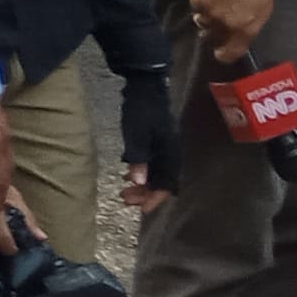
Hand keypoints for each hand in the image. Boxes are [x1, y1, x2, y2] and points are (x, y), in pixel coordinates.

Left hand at [117, 66, 180, 209]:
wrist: (146, 86)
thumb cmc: (141, 110)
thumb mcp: (136, 135)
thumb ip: (138, 157)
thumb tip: (139, 181)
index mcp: (170, 153)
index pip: (167, 184)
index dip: (155, 198)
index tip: (141, 210)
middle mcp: (171, 152)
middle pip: (162, 181)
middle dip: (145, 193)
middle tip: (125, 199)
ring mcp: (165, 146)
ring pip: (156, 173)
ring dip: (142, 184)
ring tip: (124, 190)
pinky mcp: (157, 141)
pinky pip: (152, 164)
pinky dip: (141, 172)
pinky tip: (128, 174)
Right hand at [191, 0, 273, 65]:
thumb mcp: (263, 10)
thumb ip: (248, 26)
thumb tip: (237, 36)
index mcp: (246, 29)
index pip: (229, 53)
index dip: (223, 54)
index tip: (219, 51)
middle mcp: (226, 25)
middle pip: (212, 36)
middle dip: (214, 30)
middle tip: (219, 17)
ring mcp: (211, 13)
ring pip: (202, 20)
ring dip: (206, 14)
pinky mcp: (199, 0)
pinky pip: (196, 5)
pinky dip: (201, 0)